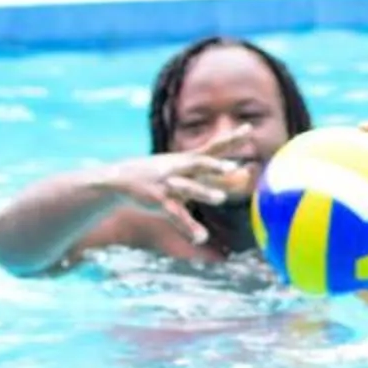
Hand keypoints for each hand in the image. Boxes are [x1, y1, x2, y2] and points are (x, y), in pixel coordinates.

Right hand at [108, 138, 251, 242]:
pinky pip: (175, 214)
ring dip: (203, 192)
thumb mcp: (188, 171)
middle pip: (199, 163)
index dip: (231, 139)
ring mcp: (168, 183)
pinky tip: (202, 238)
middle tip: (233, 168)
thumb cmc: (162, 175)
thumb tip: (244, 174)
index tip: (249, 130)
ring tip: (220, 198)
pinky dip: (188, 226)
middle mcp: (179, 168)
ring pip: (188, 187)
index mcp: (189, 159)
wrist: (119, 178)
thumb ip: (216, 173)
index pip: (214, 146)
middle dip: (214, 165)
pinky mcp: (158, 199)